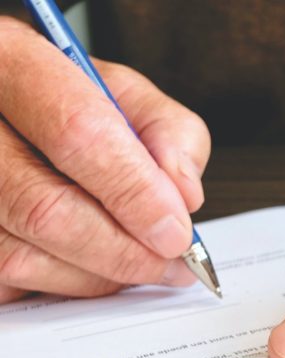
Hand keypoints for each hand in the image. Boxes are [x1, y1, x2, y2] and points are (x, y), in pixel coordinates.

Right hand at [0, 17, 210, 302]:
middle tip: (171, 264)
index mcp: (13, 62)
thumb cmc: (68, 100)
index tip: (176, 231)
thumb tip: (183, 197)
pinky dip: (61, 284)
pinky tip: (90, 265)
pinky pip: (6, 282)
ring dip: (96, 276)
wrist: (6, 112)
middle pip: (44, 208)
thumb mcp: (128, 95)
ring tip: (140, 265)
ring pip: (21, 256)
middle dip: (123, 251)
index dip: (135, 193)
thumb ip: (170, 135)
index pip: (77, 133)